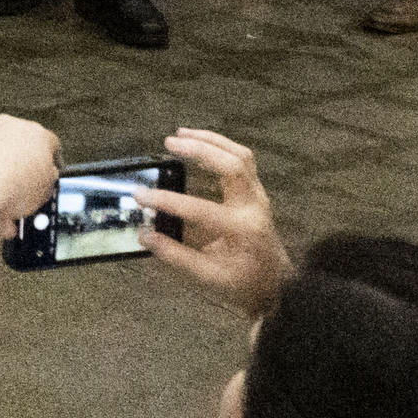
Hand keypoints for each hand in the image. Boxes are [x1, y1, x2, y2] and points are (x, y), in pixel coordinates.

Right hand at [133, 129, 293, 318]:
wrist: (276, 285)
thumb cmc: (242, 282)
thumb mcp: (208, 277)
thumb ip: (175, 256)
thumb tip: (144, 235)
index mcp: (241, 230)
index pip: (200, 209)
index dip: (167, 201)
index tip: (140, 195)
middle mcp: (253, 207)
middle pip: (233, 166)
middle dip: (200, 150)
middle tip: (169, 143)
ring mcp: (258, 197)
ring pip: (241, 156)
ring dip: (211, 140)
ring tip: (181, 133)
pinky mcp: (257, 192)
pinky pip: (243, 160)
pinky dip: (220, 146)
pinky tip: (199, 141)